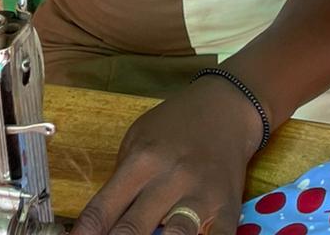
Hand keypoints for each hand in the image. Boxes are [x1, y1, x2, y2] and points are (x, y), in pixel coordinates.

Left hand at [71, 79, 262, 234]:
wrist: (228, 106)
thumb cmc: (177, 124)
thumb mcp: (139, 137)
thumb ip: (122, 178)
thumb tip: (101, 223)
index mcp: (142, 160)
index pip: (103, 208)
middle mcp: (170, 178)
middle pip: (132, 230)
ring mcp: (201, 195)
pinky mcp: (229, 208)